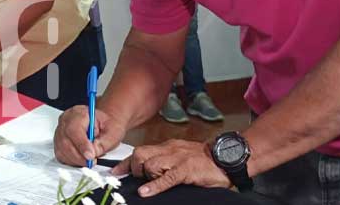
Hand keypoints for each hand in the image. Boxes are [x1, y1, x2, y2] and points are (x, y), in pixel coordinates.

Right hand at [54, 105, 126, 166]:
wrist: (102, 124)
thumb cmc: (106, 125)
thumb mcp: (112, 131)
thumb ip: (103, 143)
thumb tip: (93, 152)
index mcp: (79, 113)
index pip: (74, 129)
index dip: (81, 144)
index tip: (90, 155)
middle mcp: (66, 121)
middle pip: (65, 141)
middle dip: (80, 156)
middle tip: (92, 161)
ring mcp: (60, 131)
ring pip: (62, 150)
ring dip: (76, 160)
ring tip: (89, 160)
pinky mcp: (58, 142)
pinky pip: (61, 155)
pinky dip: (72, 161)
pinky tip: (82, 159)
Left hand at [112, 140, 230, 197]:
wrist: (224, 157)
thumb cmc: (202, 159)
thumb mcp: (179, 155)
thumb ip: (164, 160)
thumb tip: (148, 170)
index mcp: (166, 147)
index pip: (140, 151)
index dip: (126, 163)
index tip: (115, 171)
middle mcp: (169, 150)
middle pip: (140, 154)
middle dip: (133, 168)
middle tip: (137, 178)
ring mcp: (176, 159)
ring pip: (150, 164)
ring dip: (145, 176)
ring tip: (148, 184)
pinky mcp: (185, 170)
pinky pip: (166, 177)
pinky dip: (154, 185)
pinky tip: (146, 191)